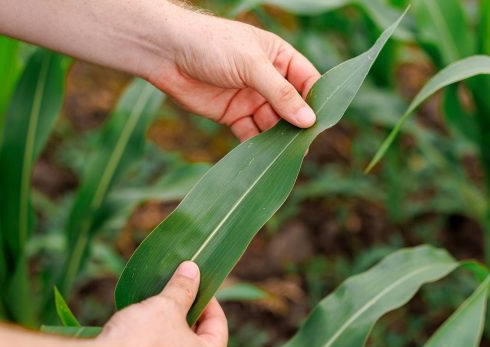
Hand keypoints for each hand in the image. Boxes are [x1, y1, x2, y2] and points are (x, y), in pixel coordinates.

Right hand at [95, 261, 227, 346]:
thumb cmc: (139, 342)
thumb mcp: (165, 306)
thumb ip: (183, 288)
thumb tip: (192, 268)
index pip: (219, 324)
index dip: (208, 298)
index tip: (196, 282)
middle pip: (200, 339)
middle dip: (189, 313)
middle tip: (177, 292)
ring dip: (170, 328)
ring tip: (157, 308)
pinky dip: (155, 345)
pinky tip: (140, 330)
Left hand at [144, 5, 320, 140]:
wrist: (167, 54)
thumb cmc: (212, 45)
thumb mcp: (251, 64)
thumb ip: (280, 93)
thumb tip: (308, 120)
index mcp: (279, 58)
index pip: (307, 81)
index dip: (316, 101)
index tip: (322, 123)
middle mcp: (267, 79)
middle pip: (291, 107)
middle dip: (297, 126)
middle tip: (304, 146)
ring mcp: (250, 99)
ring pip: (272, 124)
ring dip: (278, 139)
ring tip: (284, 155)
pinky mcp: (232, 115)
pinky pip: (250, 134)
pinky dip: (256, 146)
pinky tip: (261, 157)